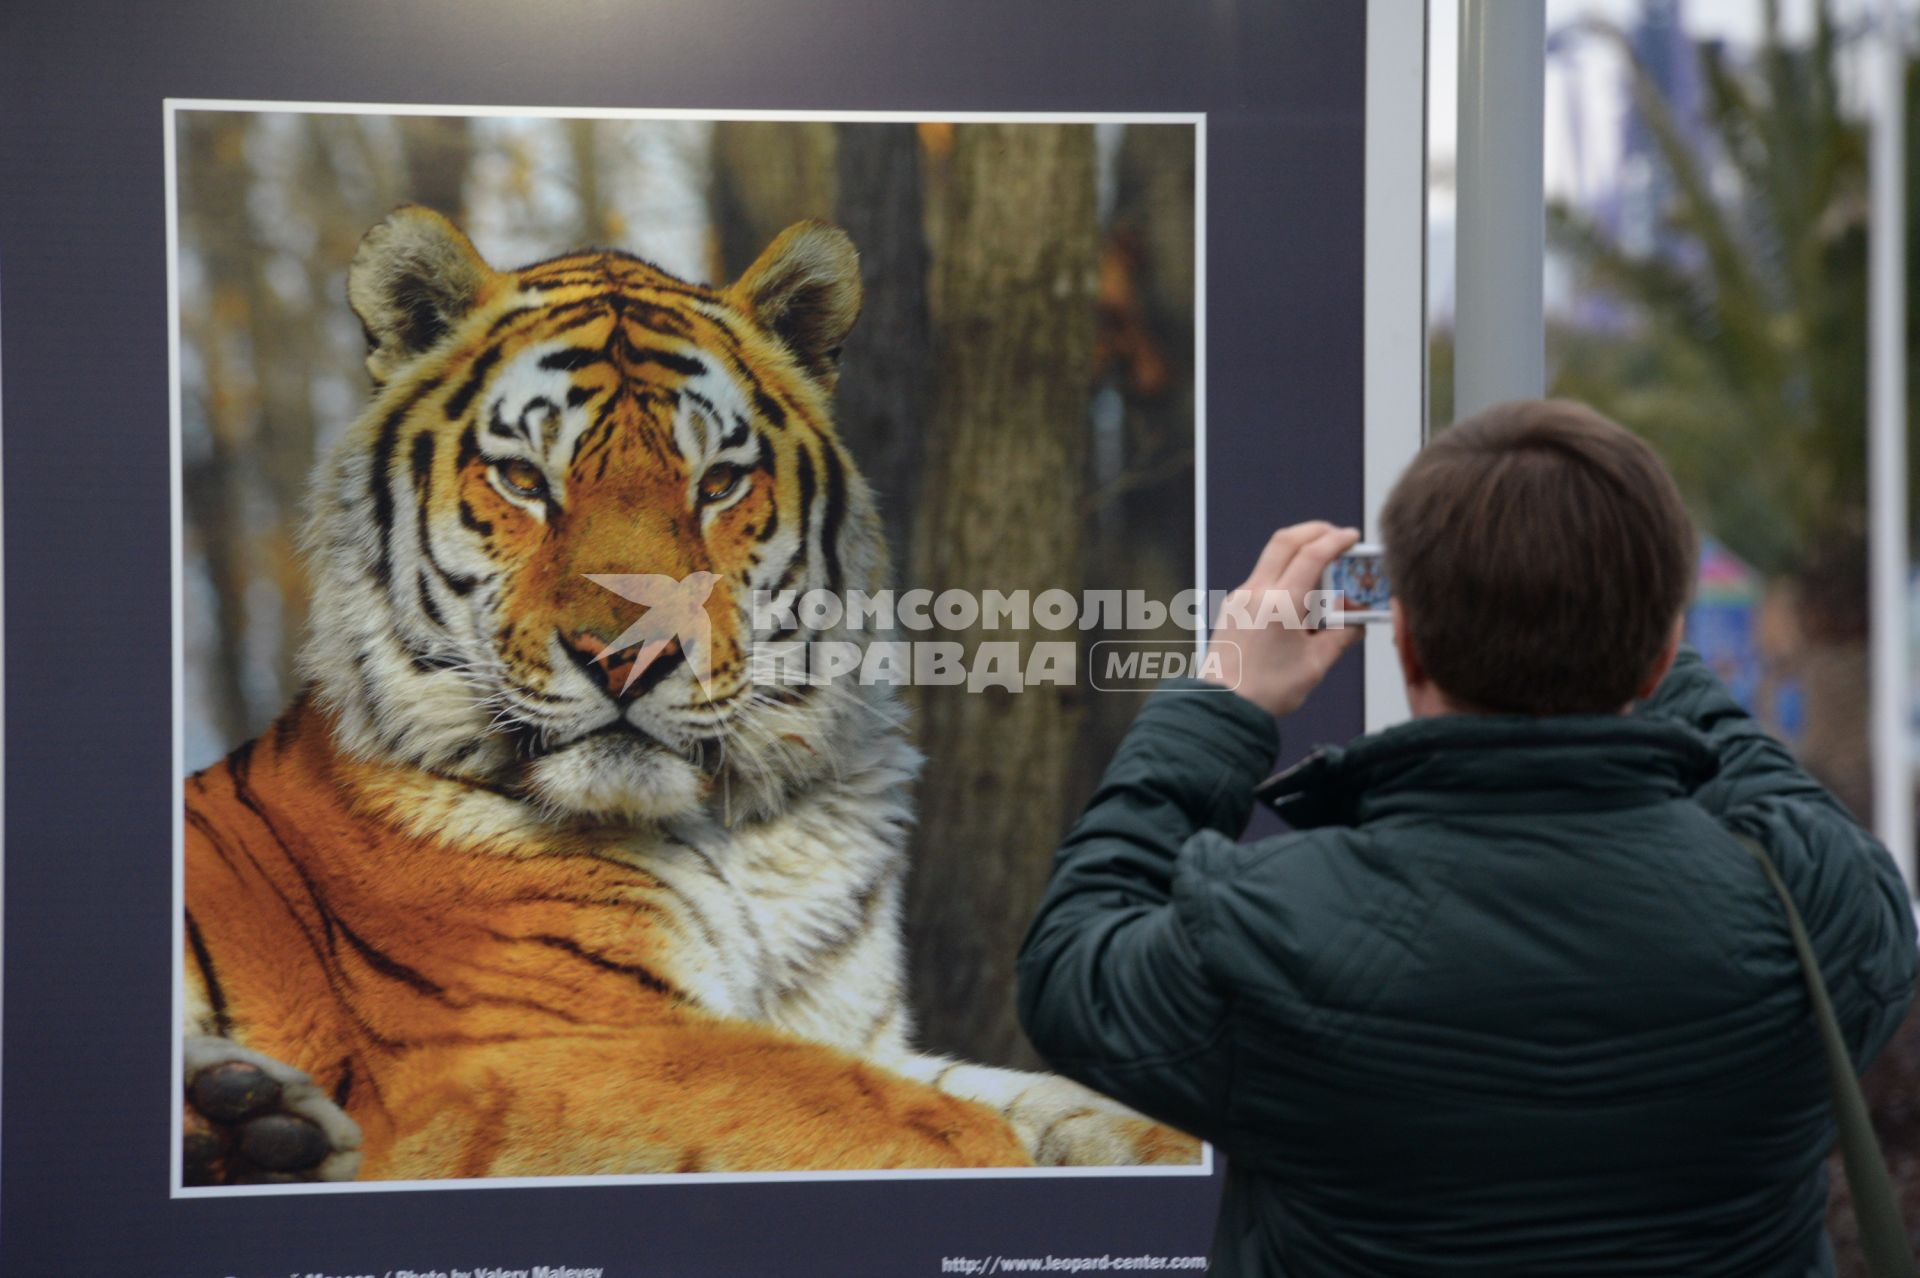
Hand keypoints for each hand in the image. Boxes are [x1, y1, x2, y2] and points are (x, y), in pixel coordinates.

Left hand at [1203, 522, 1364, 716]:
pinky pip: (1262, 579)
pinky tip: (1301, 600)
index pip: (1312, 555)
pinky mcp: (1232, 607)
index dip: (1336, 540)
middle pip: (1286, 541)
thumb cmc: (1265, 691)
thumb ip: (1341, 636)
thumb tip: (1358, 623)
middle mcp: (1256, 592)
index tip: (1352, 536)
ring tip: (1324, 576)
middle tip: (1337, 537)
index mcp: (1280, 603)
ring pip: (1272, 558)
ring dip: (1299, 555)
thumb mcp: (1315, 664)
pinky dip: (1285, 576)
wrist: (1223, 707)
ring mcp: (1240, 597)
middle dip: (1314, 531)